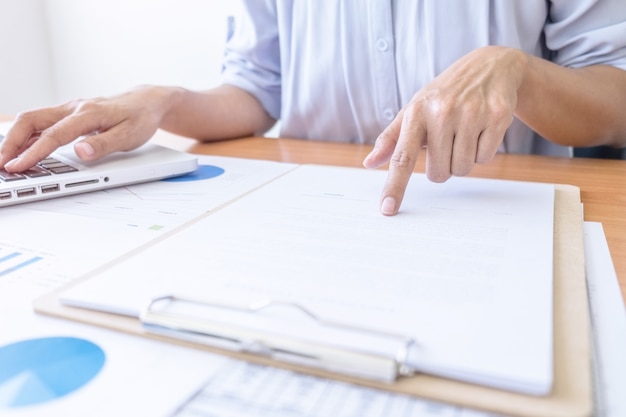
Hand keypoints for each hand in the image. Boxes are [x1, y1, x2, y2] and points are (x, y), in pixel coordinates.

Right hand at [0, 86, 171, 171]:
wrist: (146, 102)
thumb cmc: (139, 118)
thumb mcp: (129, 135)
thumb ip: (104, 144)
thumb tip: (80, 152)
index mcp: (88, 114)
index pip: (54, 135)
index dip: (33, 153)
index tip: (17, 167)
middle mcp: (74, 108)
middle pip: (31, 120)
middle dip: (11, 143)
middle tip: (1, 164)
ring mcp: (69, 110)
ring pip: (32, 120)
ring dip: (15, 139)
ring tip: (5, 160)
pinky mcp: (68, 114)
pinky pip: (40, 123)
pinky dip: (26, 136)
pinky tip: (20, 149)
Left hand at [363, 46, 526, 214]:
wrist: (488, 66)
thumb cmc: (444, 95)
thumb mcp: (413, 110)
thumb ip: (391, 139)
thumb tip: (369, 163)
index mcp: (416, 113)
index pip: (401, 157)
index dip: (394, 186)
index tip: (387, 209)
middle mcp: (442, 112)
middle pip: (438, 173)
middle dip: (442, 166)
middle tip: (446, 143)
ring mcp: (471, 113)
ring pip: (463, 168)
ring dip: (463, 160)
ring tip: (463, 134)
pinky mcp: (497, 115)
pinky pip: (485, 158)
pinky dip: (482, 151)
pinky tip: (480, 130)